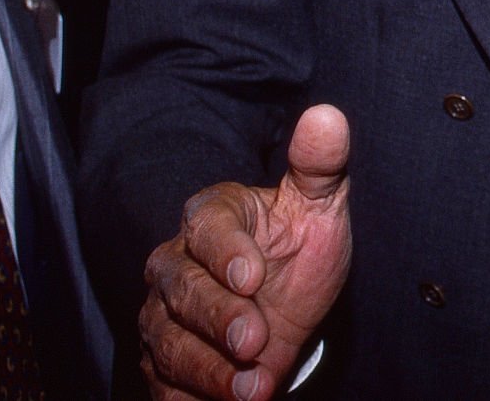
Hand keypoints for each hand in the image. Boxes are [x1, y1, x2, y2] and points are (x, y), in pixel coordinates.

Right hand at [140, 104, 352, 400]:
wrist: (285, 303)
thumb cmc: (298, 245)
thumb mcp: (319, 205)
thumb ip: (320, 165)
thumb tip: (327, 117)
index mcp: (211, 216)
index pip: (207, 228)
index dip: (226, 252)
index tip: (254, 275)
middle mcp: (174, 265)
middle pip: (182, 291)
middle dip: (218, 318)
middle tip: (254, 339)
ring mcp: (164, 317)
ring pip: (168, 343)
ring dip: (207, 370)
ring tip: (252, 387)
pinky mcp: (163, 364)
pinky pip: (163, 386)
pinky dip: (188, 398)